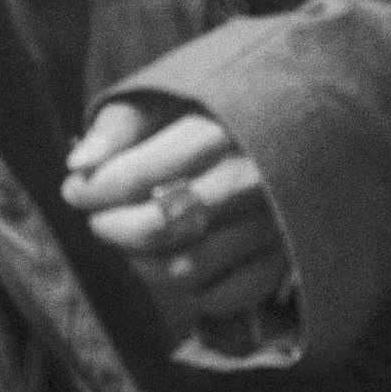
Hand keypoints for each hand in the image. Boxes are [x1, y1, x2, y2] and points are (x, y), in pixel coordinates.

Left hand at [60, 93, 293, 342]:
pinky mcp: (286, 260)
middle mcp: (254, 180)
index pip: (137, 175)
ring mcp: (274, 226)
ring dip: (143, 261)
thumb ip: (121, 123)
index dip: (95, 190)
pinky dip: (189, 289)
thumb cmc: (224, 105)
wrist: (313, 115)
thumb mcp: (172, 94)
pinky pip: (222, 297)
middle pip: (157, 228)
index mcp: (222, 130)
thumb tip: (78, 164)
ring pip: (185, 271)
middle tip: (99, 216)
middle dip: (111, 227)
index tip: (76, 189)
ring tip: (133, 236)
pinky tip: (176, 260)